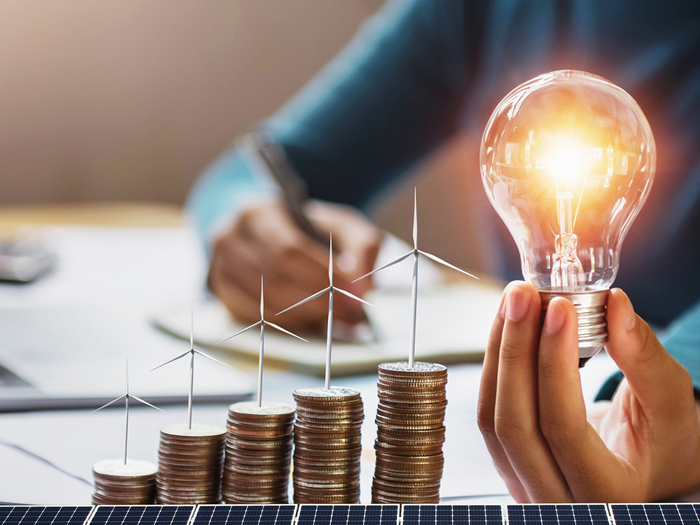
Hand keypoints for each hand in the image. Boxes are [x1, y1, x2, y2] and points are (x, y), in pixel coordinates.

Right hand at [208, 199, 381, 331]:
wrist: (277, 235)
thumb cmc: (313, 232)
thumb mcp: (344, 227)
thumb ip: (362, 249)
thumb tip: (362, 288)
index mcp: (258, 212)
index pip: (288, 249)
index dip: (322, 275)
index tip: (354, 291)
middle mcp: (229, 238)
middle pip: (275, 279)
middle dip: (318, 299)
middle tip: (350, 311)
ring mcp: (220, 268)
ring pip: (264, 303)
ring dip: (306, 315)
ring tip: (335, 316)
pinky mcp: (223, 295)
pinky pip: (255, 318)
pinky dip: (287, 324)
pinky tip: (310, 320)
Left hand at [477, 281, 699, 501]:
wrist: (648, 465)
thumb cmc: (664, 437)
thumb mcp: (670, 400)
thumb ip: (643, 356)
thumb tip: (614, 303)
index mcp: (606, 492)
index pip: (562, 427)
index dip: (554, 364)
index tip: (558, 308)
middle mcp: (555, 498)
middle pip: (513, 423)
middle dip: (514, 350)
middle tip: (523, 296)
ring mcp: (523, 483)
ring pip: (491, 417)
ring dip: (498, 350)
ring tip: (514, 301)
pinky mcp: (507, 461)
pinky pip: (488, 411)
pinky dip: (495, 363)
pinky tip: (508, 324)